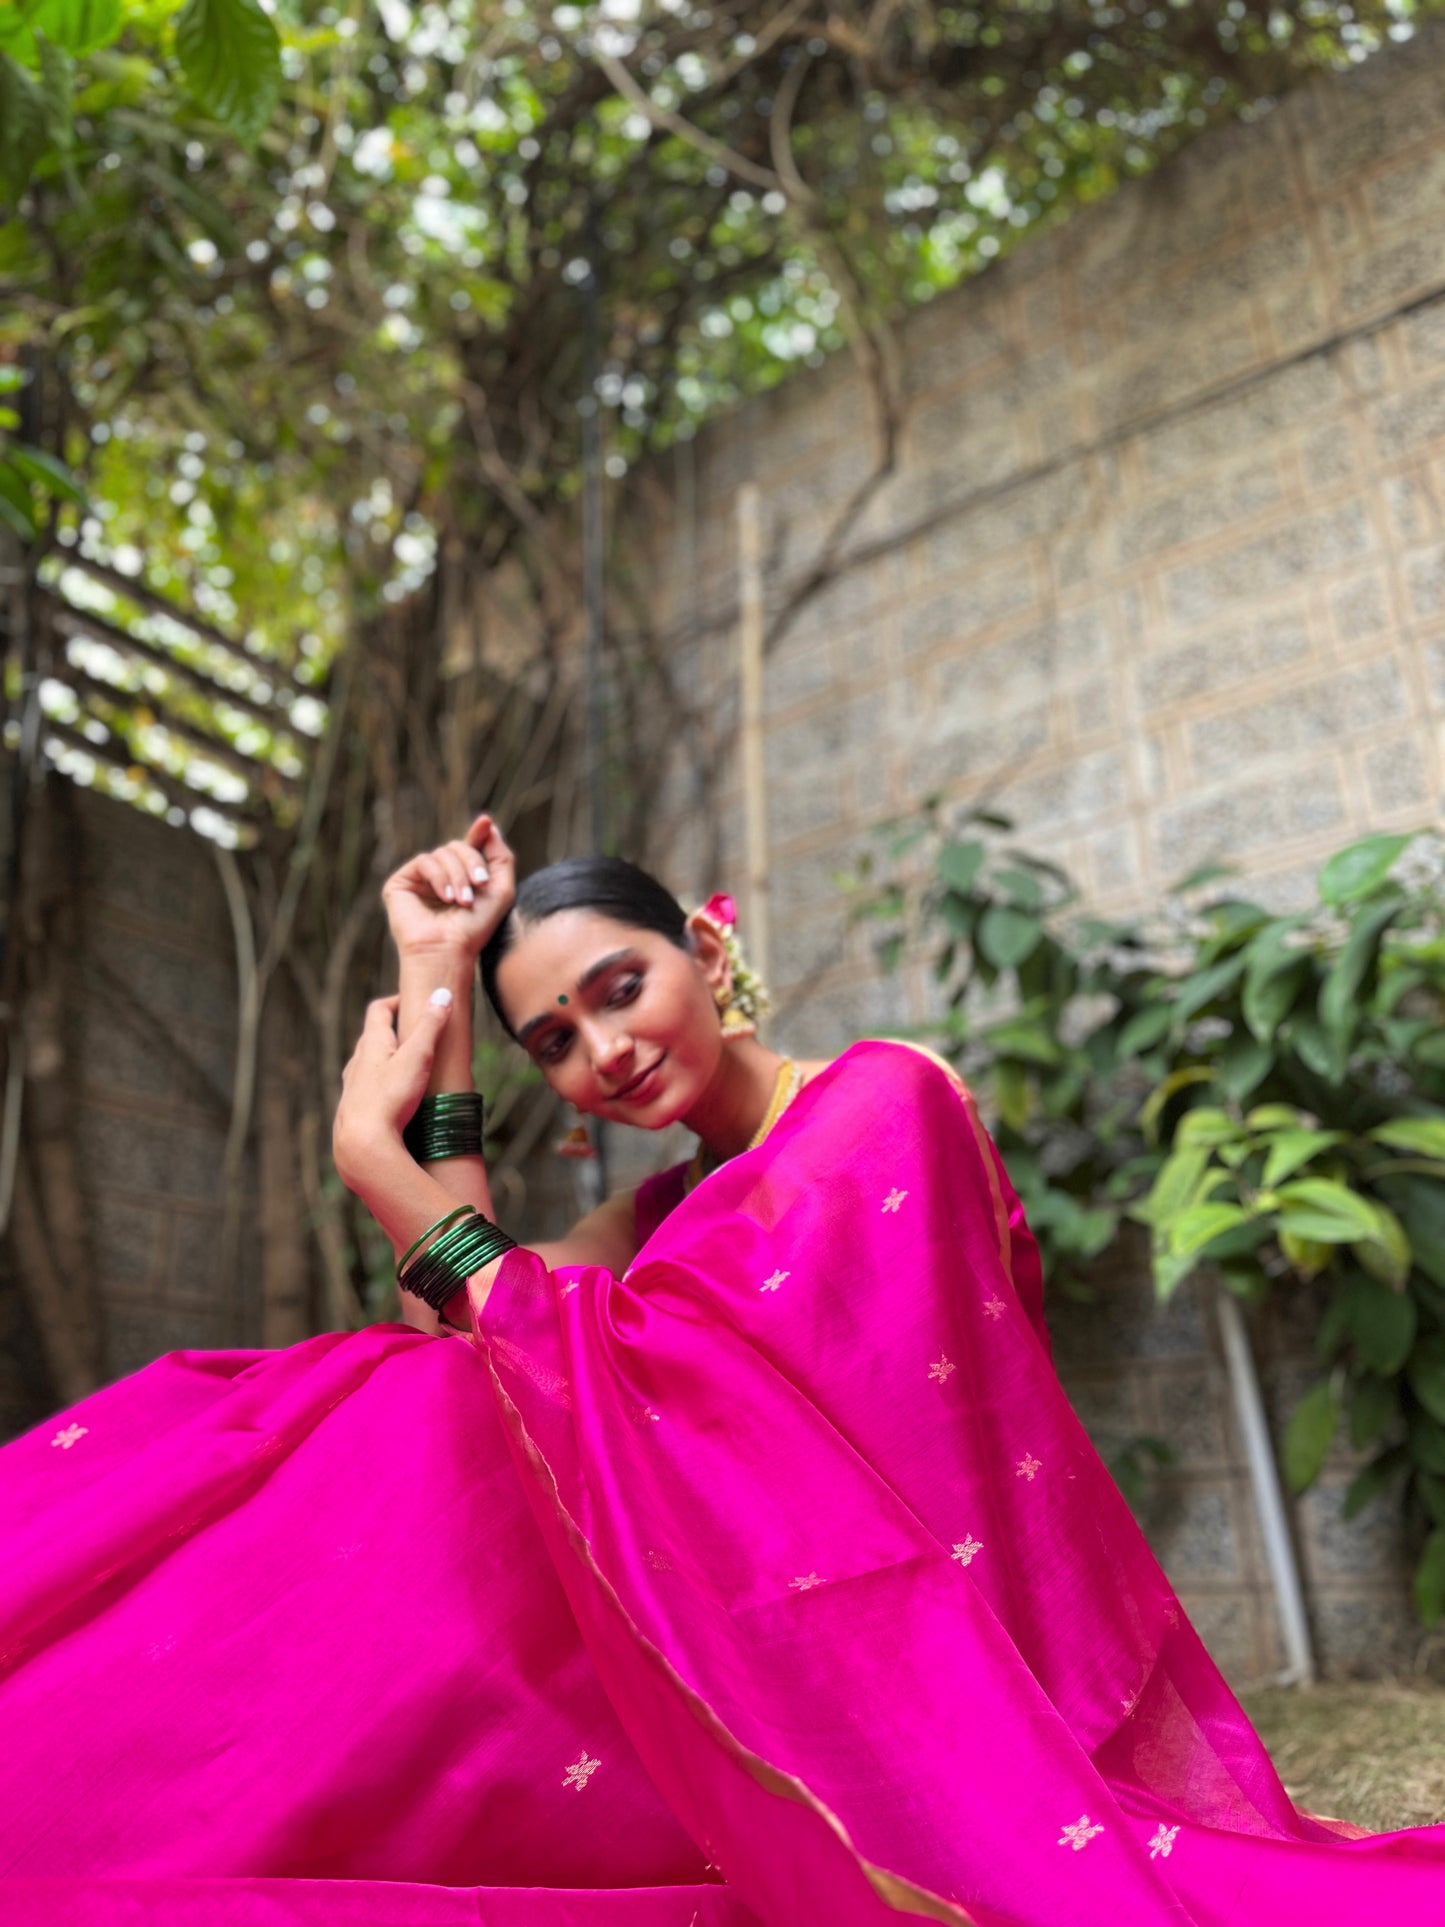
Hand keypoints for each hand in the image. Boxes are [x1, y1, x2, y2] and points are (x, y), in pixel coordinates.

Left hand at [333, 992, 452, 1193]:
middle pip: (373, 1036)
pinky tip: (395, 1100)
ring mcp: (353, 1087)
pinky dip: (382, 1085)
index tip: (413, 1001)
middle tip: (417, 1033)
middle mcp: (357, 1062)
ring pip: (368, 1064)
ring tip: (409, 1067)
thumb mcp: (417, 1056)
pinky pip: (368, 1089)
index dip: (395, 1001)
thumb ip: (431, 1025)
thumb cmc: (390, 1097)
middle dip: (394, 1030)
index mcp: (371, 1044)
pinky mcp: (355, 1110)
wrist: (363, 1144)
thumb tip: (442, 993)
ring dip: (387, 1059)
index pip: (378, 1010)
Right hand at [382, 814, 515, 959]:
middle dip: (472, 862)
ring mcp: (419, 880)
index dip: (478, 835)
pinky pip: (424, 861)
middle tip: (480, 886)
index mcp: (461, 879)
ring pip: (443, 853)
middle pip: (458, 846)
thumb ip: (500, 856)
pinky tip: (445, 898)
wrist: (450, 952)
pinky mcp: (401, 883)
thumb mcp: (501, 890)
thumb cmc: (475, 929)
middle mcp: (439, 878)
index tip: (485, 822)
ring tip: (462, 901)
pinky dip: (439, 877)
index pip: (469, 848)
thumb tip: (486, 824)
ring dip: (458, 874)